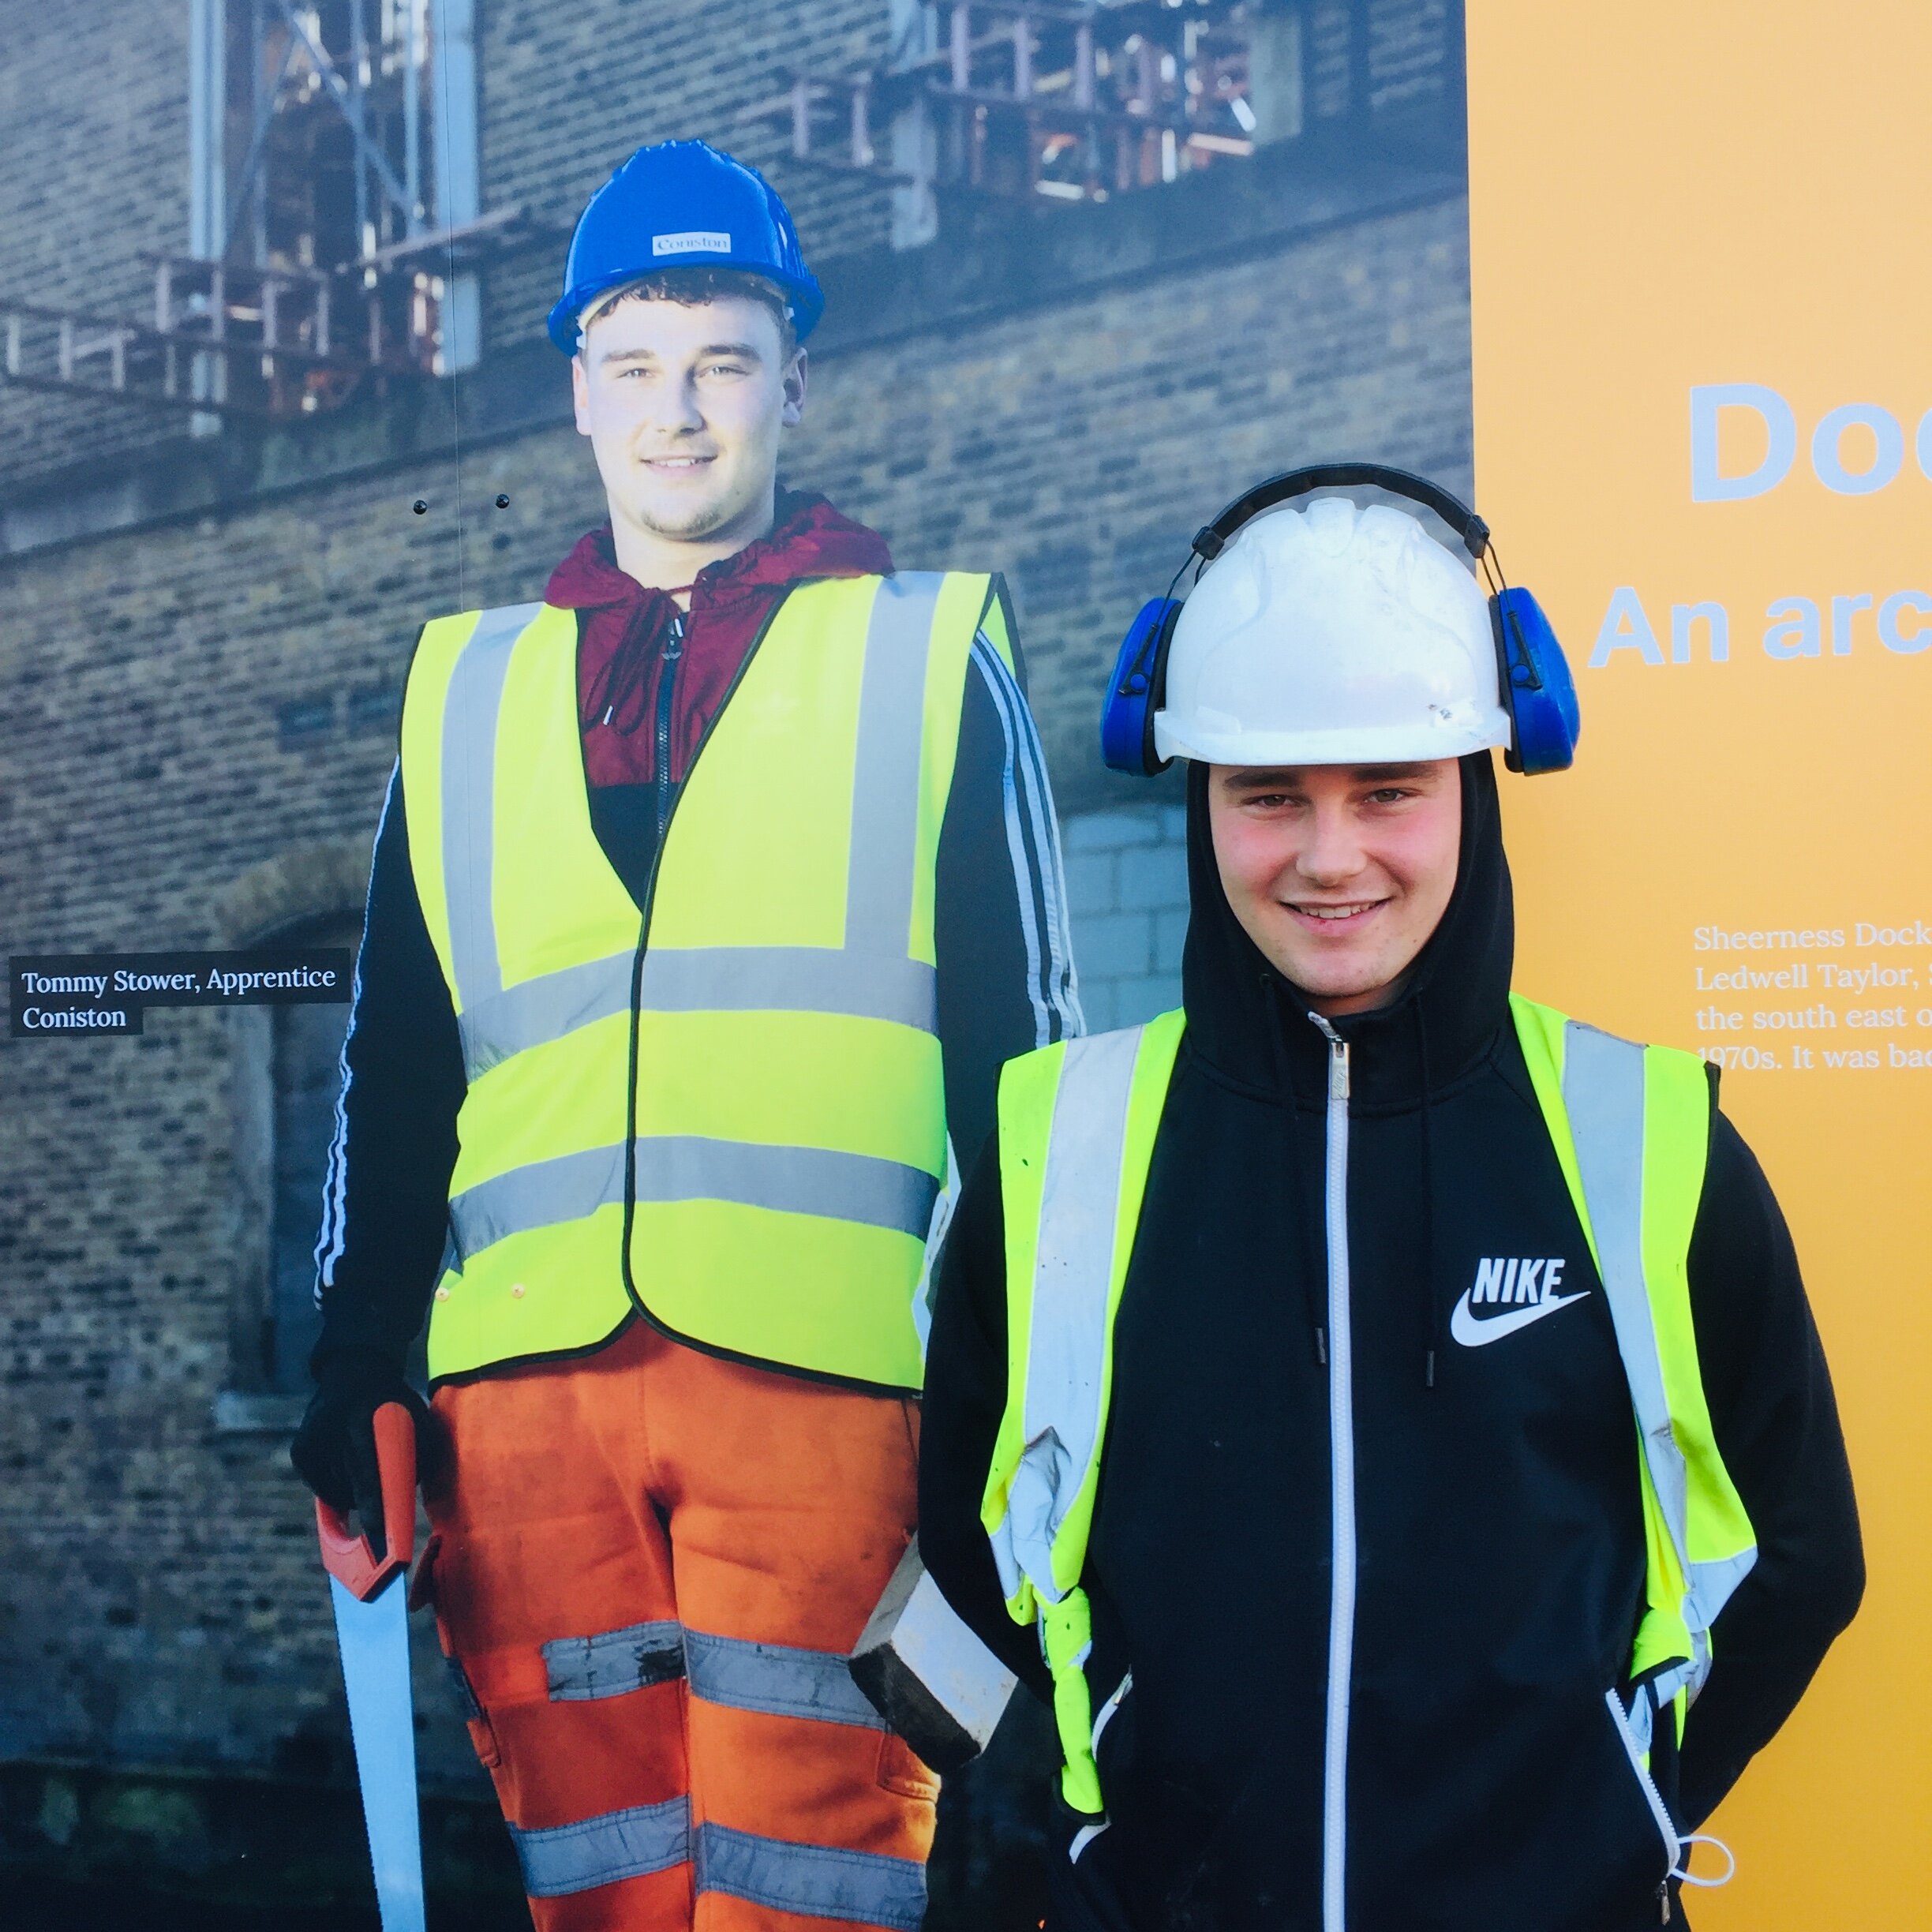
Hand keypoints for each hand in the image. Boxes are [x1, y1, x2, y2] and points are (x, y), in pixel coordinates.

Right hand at [290, 1351, 438, 1559]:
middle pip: (349, 1484)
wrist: (352, 1372)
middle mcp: (329, 1428)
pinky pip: (324, 1487)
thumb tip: (408, 1498)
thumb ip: (418, 1452)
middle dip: (367, 1511)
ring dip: (357, 1494)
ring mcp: (310, 1440)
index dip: (373, 1502)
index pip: (366, 1468)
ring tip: (370, 1469)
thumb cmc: (394, 1402)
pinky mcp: (300, 1451)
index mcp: (360, 1417)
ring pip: (337, 1491)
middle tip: (379, 1538)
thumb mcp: (414, 1415)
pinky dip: (341, 1487)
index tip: (378, 1532)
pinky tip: (351, 1466)